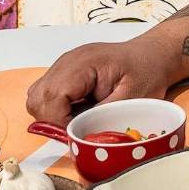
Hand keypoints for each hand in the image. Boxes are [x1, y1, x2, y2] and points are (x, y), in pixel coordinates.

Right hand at [24, 34, 183, 127]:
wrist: (152, 55)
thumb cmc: (146, 72)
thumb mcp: (133, 97)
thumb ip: (103, 116)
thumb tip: (79, 134)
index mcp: (84, 63)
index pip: (53, 96)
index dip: (60, 121)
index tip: (77, 132)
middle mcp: (68, 62)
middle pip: (38, 98)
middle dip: (53, 121)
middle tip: (76, 128)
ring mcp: (64, 66)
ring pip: (37, 97)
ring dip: (51, 116)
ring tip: (77, 120)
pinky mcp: (65, 73)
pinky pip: (46, 95)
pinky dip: (55, 109)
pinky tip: (76, 112)